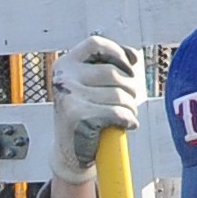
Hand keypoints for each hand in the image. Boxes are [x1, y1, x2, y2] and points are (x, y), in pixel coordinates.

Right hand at [52, 35, 144, 185]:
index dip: (117, 52)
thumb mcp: (88, 86)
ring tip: (126, 114)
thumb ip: (105, 67)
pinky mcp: (77, 116)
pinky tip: (127, 124)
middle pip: (113, 73)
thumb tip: (133, 57)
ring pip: (118, 94)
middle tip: (130, 100)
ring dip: (130, 107)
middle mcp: (63, 78)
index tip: (128, 67)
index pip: (95, 44)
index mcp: (65, 65)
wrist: (69, 153)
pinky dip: (128, 119)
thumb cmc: (84, 116)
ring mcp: (69, 96)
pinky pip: (117, 112)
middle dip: (130, 88)